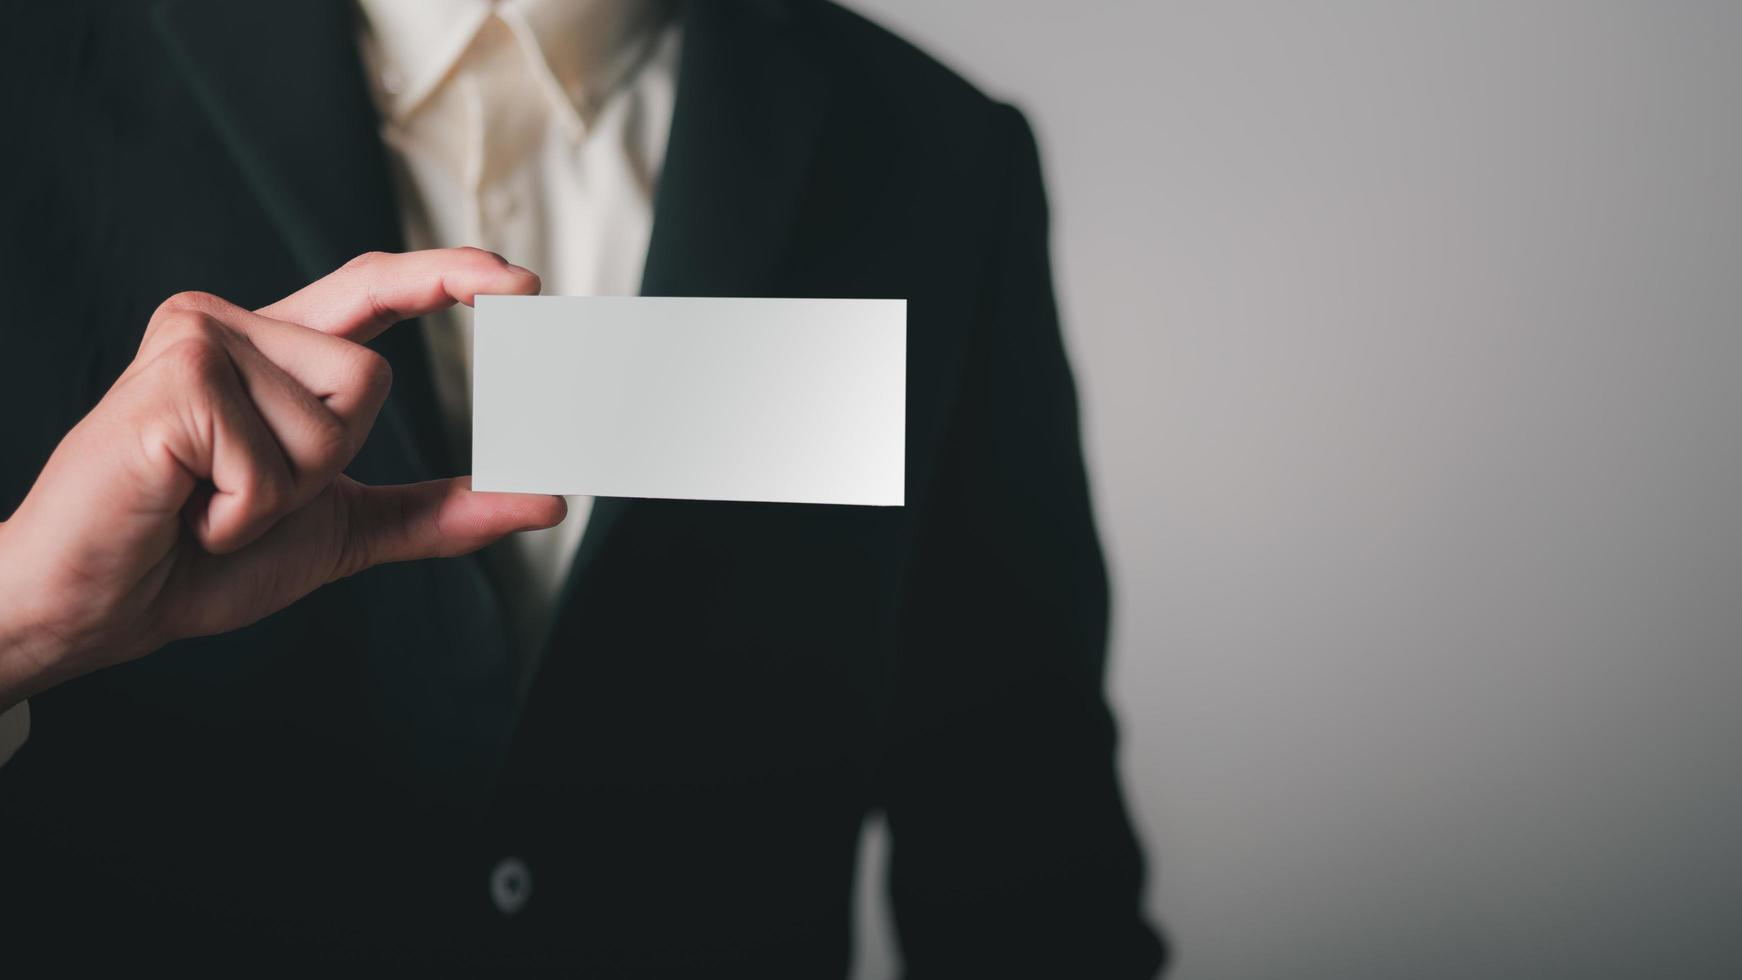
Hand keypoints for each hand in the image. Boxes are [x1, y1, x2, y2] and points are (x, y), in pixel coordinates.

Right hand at [0, 248, 565, 707]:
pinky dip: (246, 510)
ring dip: (285, 494)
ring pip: (334, 417)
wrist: (98, 608)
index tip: (527, 287)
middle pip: (369, 377)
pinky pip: (278, 456)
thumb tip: (550, 498)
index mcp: (275, 350)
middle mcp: (233, 323)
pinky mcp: (174, 375)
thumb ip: (442, 511)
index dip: (451, 276)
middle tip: (241, 498)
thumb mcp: (343, 529)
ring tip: (209, 501)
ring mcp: (198, 338)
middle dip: (329, 465)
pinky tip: (186, 505)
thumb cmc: (203, 560)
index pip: (377, 286)